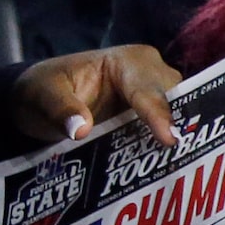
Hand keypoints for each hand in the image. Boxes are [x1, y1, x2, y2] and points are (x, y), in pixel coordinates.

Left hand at [10, 45, 179, 146]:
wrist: (41, 100)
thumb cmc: (43, 89)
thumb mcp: (42, 94)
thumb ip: (60, 109)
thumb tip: (81, 130)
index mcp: (126, 61)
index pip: (148, 89)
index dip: (159, 115)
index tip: (168, 139)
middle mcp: (150, 74)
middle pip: (173, 100)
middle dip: (177, 125)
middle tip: (182, 154)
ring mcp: (156, 95)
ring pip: (179, 114)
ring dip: (177, 137)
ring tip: (182, 161)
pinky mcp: (154, 116)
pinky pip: (170, 128)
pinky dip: (169, 144)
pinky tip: (172, 163)